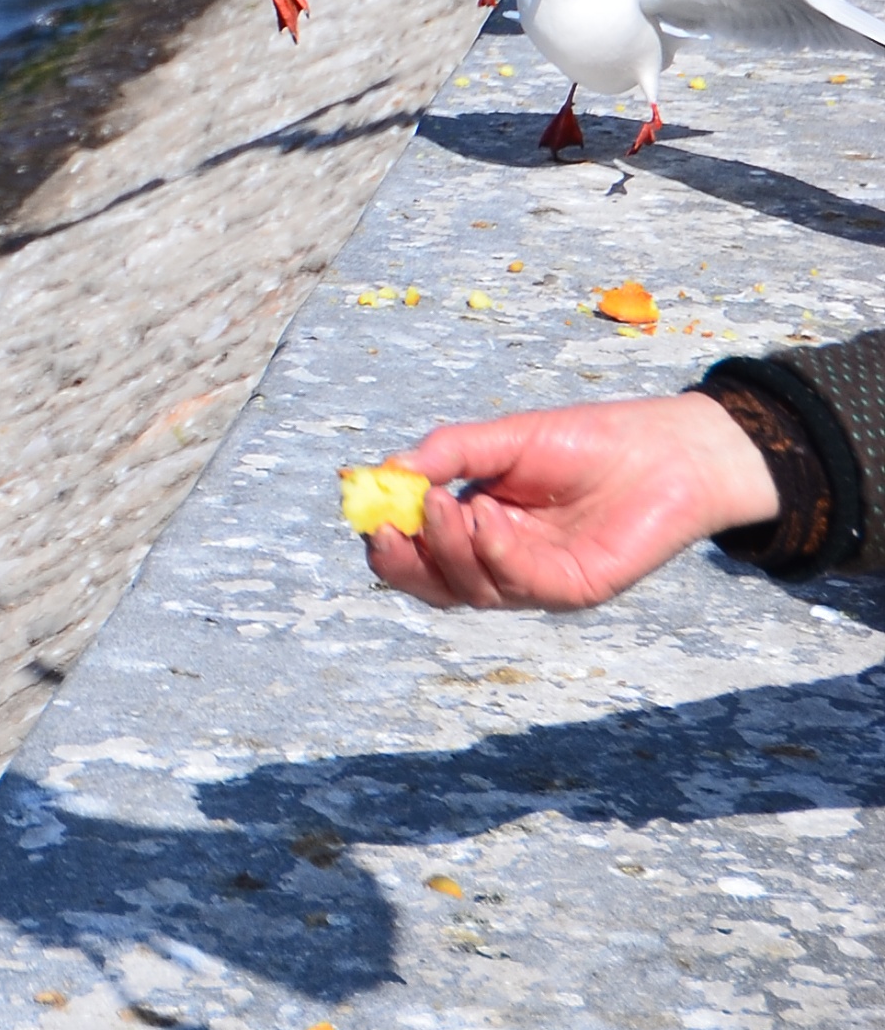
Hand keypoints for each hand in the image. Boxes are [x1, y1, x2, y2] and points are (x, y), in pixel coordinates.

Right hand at [360, 393, 776, 610]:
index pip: (418, 549)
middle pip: (433, 585)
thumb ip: (448, 454)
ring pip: (468, 590)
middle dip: (402, 562)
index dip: (387, 537)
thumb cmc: (588, 441)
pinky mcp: (570, 591)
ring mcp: (534, 580)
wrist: (666, 450)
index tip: (363, 509)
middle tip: (386, 529)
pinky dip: (495, 554)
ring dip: (447, 550)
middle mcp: (500, 560)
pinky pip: (518, 585)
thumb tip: (385, 471)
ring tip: (448, 505)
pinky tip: (489, 519)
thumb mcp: (504, 439)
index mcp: (478, 524)